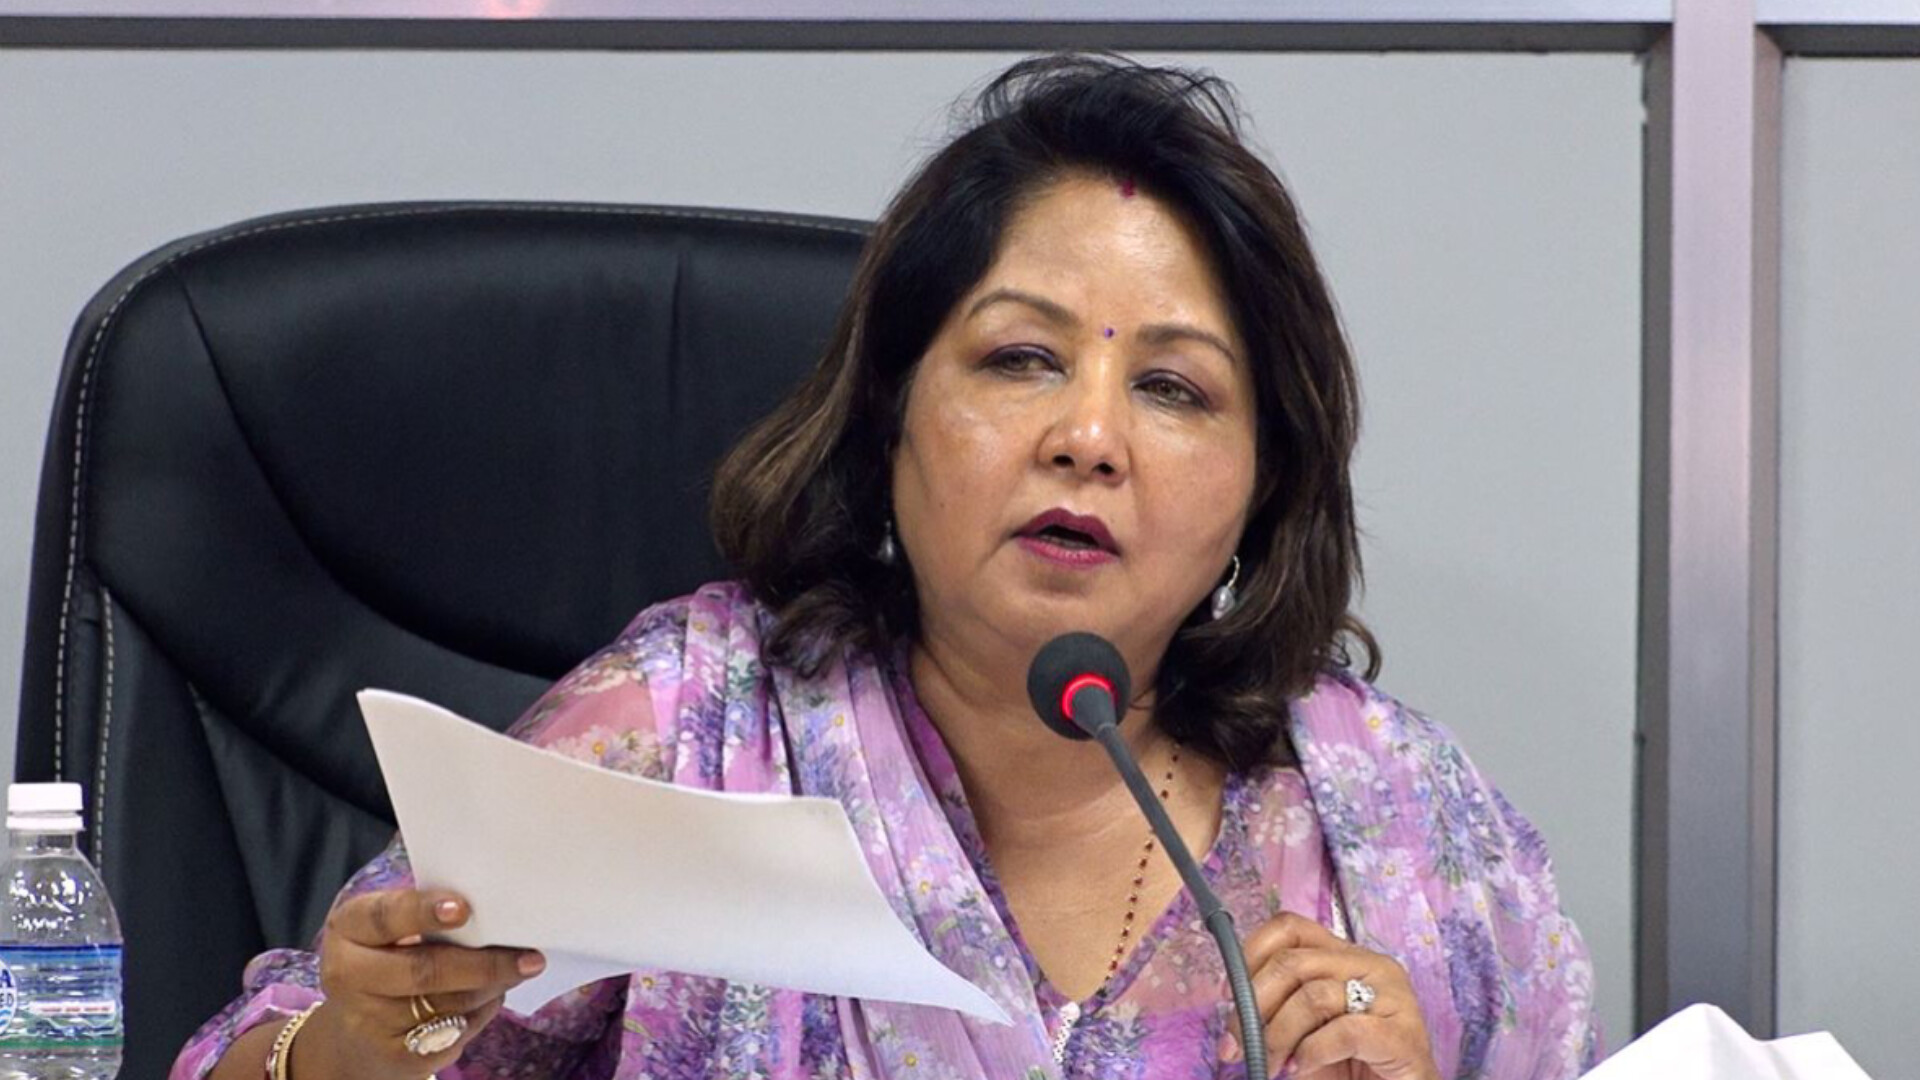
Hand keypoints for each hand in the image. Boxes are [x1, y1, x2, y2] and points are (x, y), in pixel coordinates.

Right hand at [300, 889, 545, 1079]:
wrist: (353, 1036)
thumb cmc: (387, 963)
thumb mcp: (389, 932)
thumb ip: (427, 917)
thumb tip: (495, 913)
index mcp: (349, 929)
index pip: (385, 916)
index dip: (424, 912)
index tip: (463, 908)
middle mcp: (348, 975)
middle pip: (425, 969)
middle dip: (484, 963)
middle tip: (529, 957)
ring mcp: (369, 1022)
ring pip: (449, 1004)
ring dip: (493, 987)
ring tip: (519, 969)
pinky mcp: (395, 1058)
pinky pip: (455, 1033)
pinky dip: (481, 1013)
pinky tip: (488, 999)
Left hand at [1222, 912, 1438, 1079]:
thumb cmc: (1351, 1067)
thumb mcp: (1304, 1030)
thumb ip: (1277, 1008)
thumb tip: (1232, 1004)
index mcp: (1345, 956)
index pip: (1289, 927)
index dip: (1251, 955)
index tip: (1230, 996)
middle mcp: (1371, 965)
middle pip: (1293, 961)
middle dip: (1253, 1005)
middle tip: (1235, 1045)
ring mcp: (1392, 996)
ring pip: (1314, 996)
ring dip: (1278, 1036)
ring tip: (1271, 1066)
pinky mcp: (1403, 1034)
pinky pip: (1345, 1031)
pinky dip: (1312, 1052)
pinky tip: (1301, 1067)